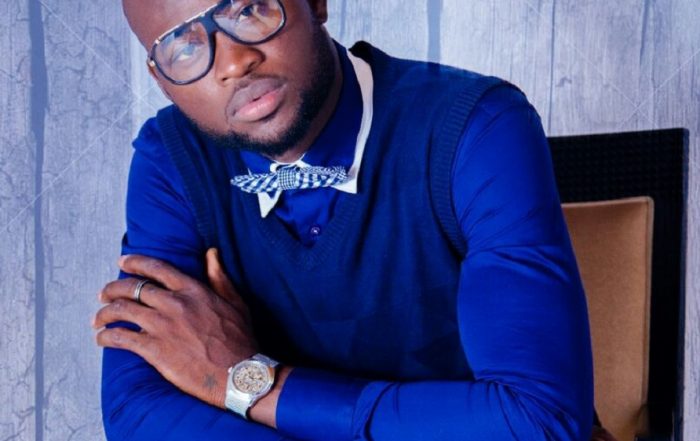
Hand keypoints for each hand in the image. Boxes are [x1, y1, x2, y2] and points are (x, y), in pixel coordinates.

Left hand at [93, 248, 256, 408]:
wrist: (238, 373)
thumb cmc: (240, 339)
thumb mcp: (235, 302)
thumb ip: (219, 276)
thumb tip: (211, 253)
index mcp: (193, 290)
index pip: (156, 269)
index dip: (135, 263)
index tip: (122, 262)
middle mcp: (174, 304)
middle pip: (132, 288)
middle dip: (112, 289)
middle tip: (104, 294)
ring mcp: (162, 326)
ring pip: (121, 311)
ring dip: (104, 313)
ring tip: (98, 319)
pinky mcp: (154, 350)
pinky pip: (121, 338)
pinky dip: (106, 337)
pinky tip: (102, 339)